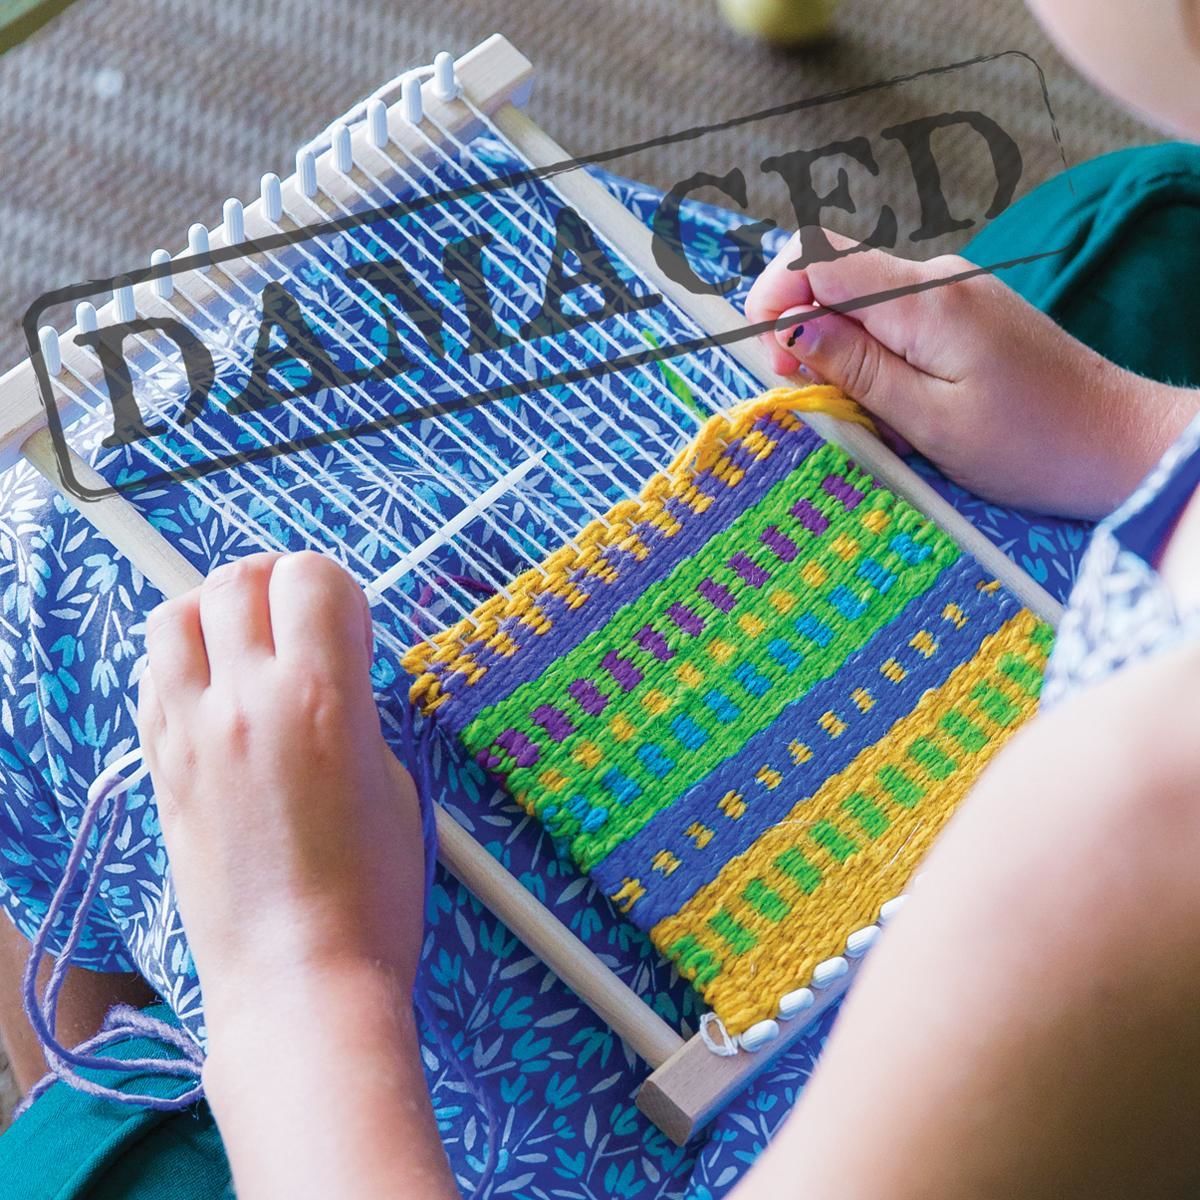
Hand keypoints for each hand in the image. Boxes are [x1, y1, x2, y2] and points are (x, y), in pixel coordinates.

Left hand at [137, 551, 424, 1027]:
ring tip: (243, 641)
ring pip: (173, 617)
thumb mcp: (396, 782)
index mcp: (324, 697)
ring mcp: (191, 735)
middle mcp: (248, 701)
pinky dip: (181, 664)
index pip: (311, 577)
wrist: (300, 978)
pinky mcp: (159, 771)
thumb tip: (330, 680)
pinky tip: (212, 693)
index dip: (337, 589)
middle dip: (274, 584)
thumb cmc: (374, 893)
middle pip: (237, 581)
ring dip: (213, 611)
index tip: (349, 625)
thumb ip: (359, 712)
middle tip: (298, 620)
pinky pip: (151, 681)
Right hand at [745, 230, 1196, 517]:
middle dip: (801, 327)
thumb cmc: (1031, 446)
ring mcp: (956, 290)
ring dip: (839, 349)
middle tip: (806, 394)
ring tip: (858, 410)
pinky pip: (895, 318)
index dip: (774, 295)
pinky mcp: (966, 311)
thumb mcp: (929, 423)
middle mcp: (939, 277)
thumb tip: (790, 328)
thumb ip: (856, 370)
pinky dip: (874, 354)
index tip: (767, 354)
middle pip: (835, 272)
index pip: (819, 256)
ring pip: (861, 299)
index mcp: (926, 299)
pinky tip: (891, 400)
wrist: (1120, 444)